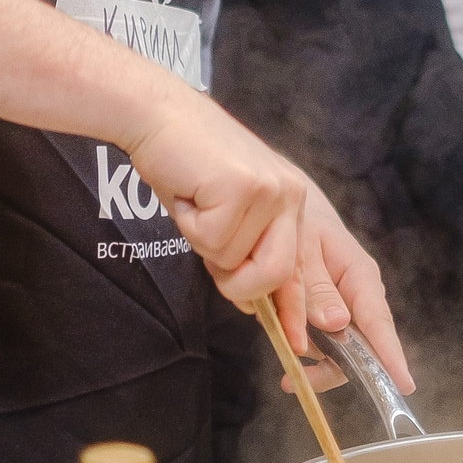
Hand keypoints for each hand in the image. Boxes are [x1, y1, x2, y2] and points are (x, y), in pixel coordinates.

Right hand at [122, 81, 307, 304]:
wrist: (159, 116)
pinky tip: (189, 193)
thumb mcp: (223, 218)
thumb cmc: (187, 169)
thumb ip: (245, 256)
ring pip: (238, 262)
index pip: (303, 266)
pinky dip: (190, 226)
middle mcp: (293, 196)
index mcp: (291, 205)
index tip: (301, 346)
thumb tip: (255, 306)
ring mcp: (272, 190)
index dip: (301, 309)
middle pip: (277, 275)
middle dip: (236, 279)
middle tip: (207, 239)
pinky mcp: (245, 187)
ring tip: (197, 205)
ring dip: (205, 245)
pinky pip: (214, 241)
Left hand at [267, 182, 414, 396]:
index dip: (390, 356)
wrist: (287, 213)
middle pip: (361, 346)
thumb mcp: (302, 249)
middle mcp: (359, 296)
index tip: (403, 385)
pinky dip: (301, 344)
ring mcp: (344, 308)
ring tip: (280, 335)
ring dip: (311, 352)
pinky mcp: (327, 315)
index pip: (379, 322)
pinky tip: (281, 334)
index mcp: (360, 276)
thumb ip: (314, 288)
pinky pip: (322, 341)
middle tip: (298, 377)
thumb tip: (339, 325)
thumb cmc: (298, 224)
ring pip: (338, 348)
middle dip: (332, 366)